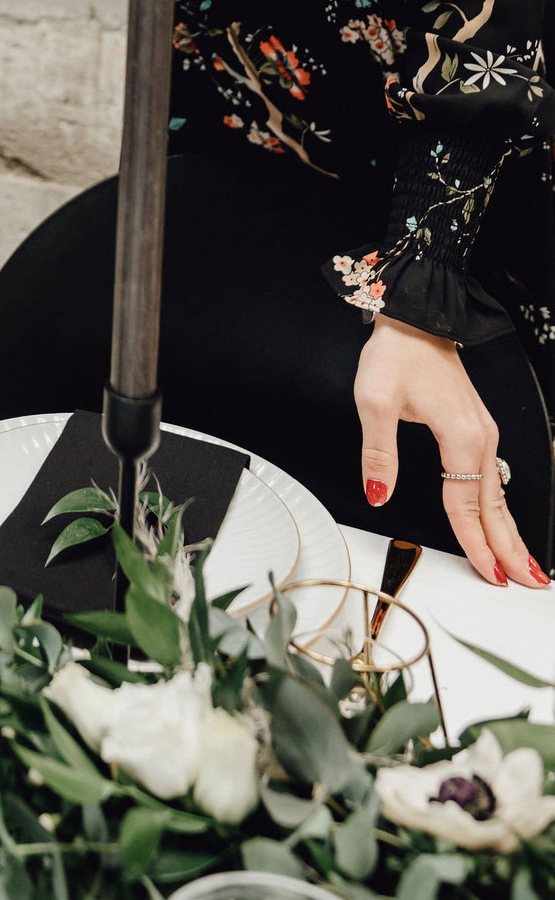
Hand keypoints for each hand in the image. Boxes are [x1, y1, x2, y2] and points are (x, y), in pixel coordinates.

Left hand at [355, 315, 549, 588]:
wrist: (415, 318)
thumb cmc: (397, 354)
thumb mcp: (375, 403)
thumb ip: (378, 454)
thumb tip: (378, 493)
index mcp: (459, 437)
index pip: (465, 505)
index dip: (475, 544)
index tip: (488, 573)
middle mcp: (479, 437)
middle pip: (494, 506)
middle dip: (510, 547)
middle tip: (525, 581)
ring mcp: (482, 431)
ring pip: (497, 493)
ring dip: (509, 530)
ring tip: (523, 562)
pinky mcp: (476, 426)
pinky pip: (492, 476)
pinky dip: (500, 505)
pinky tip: (500, 518)